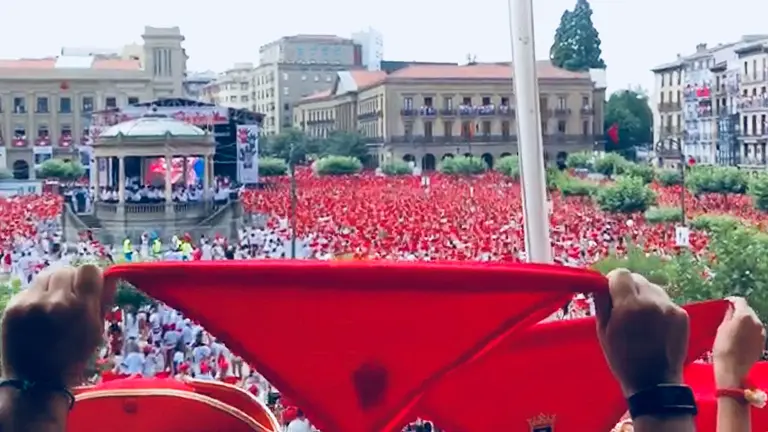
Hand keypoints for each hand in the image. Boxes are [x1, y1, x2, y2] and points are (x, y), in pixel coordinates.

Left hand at [1, 265, 112, 386]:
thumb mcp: (96, 332)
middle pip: (66, 270)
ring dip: (52, 286)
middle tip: (69, 299)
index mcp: (81, 308)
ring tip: (52, 306)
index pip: (89, 270)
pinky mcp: (13, 307)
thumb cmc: (72, 358)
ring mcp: (31, 303)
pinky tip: (37, 316)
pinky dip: (36, 298)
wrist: (34, 382)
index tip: (88, 289)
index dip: (90, 278)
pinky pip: (30, 290)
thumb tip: (111, 277)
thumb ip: (103, 302)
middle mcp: (56, 301)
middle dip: (70, 282)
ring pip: (46, 276)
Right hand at [595, 268, 689, 396]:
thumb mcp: (603, 331)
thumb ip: (602, 303)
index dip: (613, 281)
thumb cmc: (623, 359)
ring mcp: (671, 307)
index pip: (621, 273)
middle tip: (624, 307)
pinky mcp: (683, 315)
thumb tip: (601, 284)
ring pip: (652, 288)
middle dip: (628, 288)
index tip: (610, 293)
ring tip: (641, 318)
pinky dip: (657, 308)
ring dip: (644, 297)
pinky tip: (654, 326)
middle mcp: (653, 301)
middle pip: (637, 278)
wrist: (655, 382)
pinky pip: (665, 301)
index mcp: (629, 305)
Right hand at [713, 297, 765, 387]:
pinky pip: (755, 330)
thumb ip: (728, 315)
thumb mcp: (721, 328)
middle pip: (748, 310)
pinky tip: (740, 336)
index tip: (725, 303)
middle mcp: (756, 321)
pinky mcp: (762, 341)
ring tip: (734, 327)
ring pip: (753, 321)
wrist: (733, 368)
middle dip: (739, 311)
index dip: (732, 300)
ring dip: (744, 321)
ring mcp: (761, 332)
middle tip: (728, 315)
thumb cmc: (723, 347)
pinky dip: (748, 330)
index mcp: (744, 315)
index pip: (740, 301)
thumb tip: (731, 309)